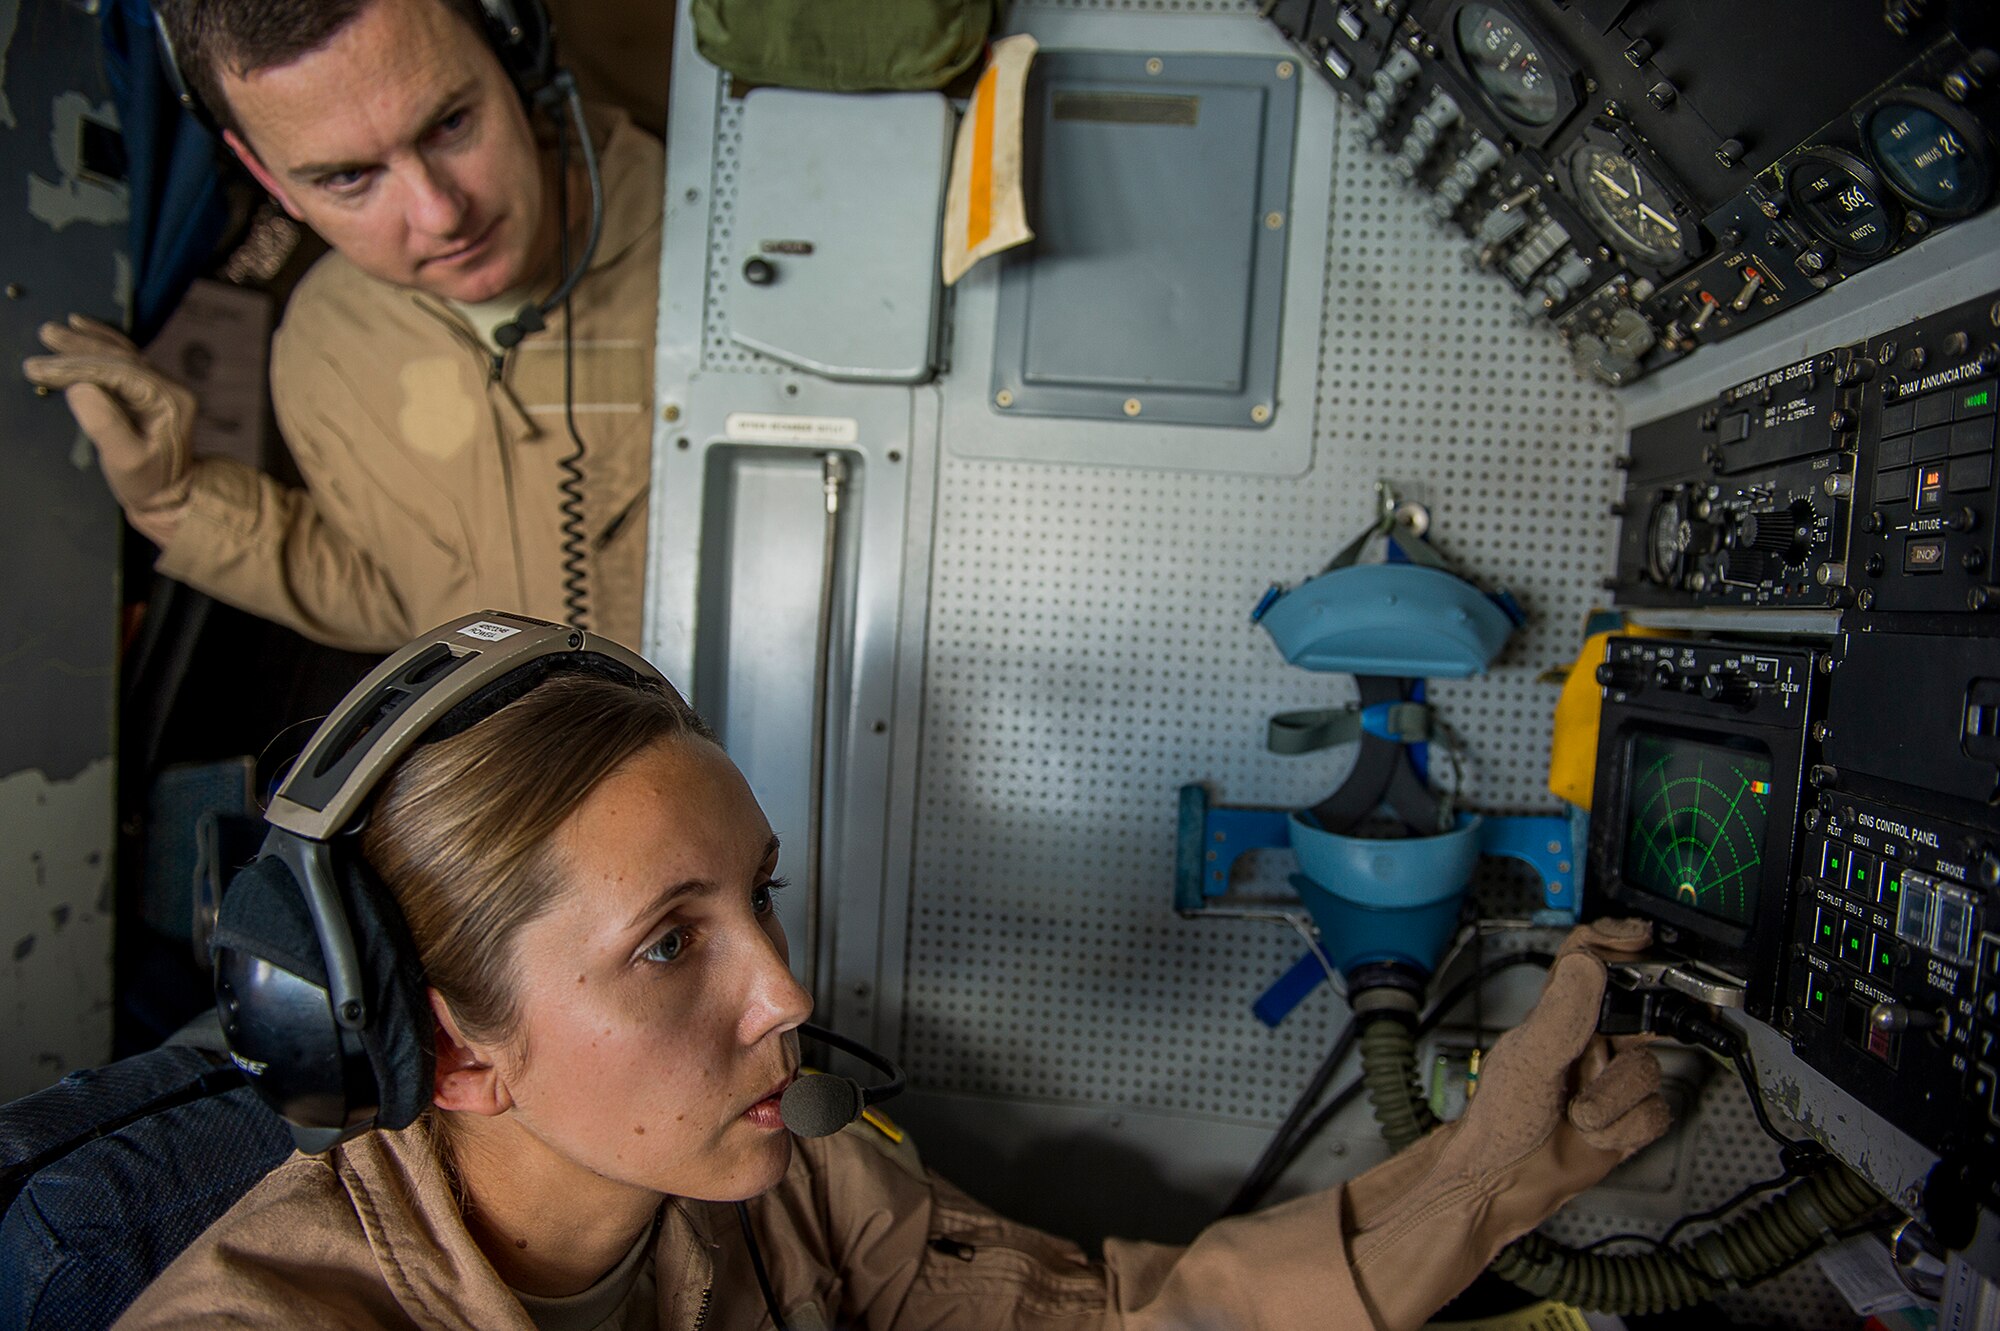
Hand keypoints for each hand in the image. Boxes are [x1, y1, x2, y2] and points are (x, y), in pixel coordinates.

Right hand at [23, 314, 195, 545]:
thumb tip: (79, 389)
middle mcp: (169, 388)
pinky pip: (122, 359)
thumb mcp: (126, 461)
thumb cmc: (149, 483)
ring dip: (86, 342)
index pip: (118, 374)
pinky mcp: (146, 391)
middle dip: (79, 349)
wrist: (170, 496)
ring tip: (53, 332)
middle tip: (45, 337)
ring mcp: (160, 387)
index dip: (77, 368)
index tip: (41, 369)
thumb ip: (105, 425)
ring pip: (120, 355)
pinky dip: (100, 344)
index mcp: (169, 401)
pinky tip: (82, 327)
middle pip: (119, 358)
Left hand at [1345, 919, 1670, 1329]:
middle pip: (1638, 1020)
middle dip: (1617, 1051)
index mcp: (1557, 1016)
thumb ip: (1562, 1012)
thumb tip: (1588, 962)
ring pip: (1648, 1072)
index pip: (1589, 959)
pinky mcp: (1628, 1118)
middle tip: (1593, 1061)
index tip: (1642, 936)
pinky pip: (1655, 1112)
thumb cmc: (1498, 1120)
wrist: (1503, 1187)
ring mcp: (1609, 1081)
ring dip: (1609, 1102)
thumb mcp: (1528, 1059)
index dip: (1616, 941)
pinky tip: (1593, 1136)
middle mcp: (1587, 1042)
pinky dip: (1624, 1129)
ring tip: (1575, 1114)